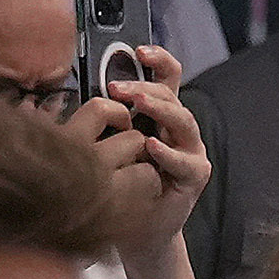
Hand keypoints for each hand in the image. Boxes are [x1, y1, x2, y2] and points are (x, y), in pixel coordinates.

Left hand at [79, 48, 210, 250]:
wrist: (139, 230)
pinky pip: (186, 161)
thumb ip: (108, 118)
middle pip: (172, 96)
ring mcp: (190, 151)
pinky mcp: (194, 177)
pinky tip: (151, 146)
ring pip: (184, 121)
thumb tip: (83, 90)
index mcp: (160, 115)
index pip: (167, 78)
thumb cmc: (123, 184)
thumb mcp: (112, 143)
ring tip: (138, 102)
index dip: (158, 59)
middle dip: (146, 87)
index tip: (138, 48)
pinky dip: (169, 153)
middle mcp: (178, 129)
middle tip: (118, 87)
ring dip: (160, 108)